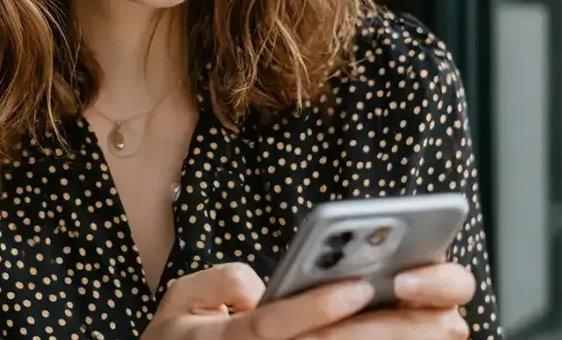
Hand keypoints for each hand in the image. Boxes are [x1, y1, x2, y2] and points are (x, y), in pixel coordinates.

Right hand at [140, 261, 474, 339]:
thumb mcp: (177, 300)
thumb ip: (217, 283)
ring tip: (440, 325)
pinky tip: (412, 335)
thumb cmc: (178, 336)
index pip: (272, 328)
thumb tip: (261, 289)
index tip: (355, 286)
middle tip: (429, 309)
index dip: (313, 308)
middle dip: (380, 332)